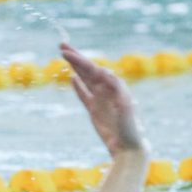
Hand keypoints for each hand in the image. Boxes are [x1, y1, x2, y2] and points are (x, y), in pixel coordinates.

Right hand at [61, 43, 148, 158]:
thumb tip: (103, 71)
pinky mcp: (94, 110)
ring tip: (65, 55)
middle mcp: (107, 89)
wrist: (128, 146)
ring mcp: (100, 99)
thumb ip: (115, 88)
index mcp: (114, 86)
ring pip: (85, 79)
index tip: (68, 54)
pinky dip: (78, 86)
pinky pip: (84, 94)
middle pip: (88, 69)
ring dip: (75, 67)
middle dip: (76, 57)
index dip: (80, 61)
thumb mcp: (125, 106)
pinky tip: (72, 78)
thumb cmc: (130, 127)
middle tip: (62, 45)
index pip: (94, 69)